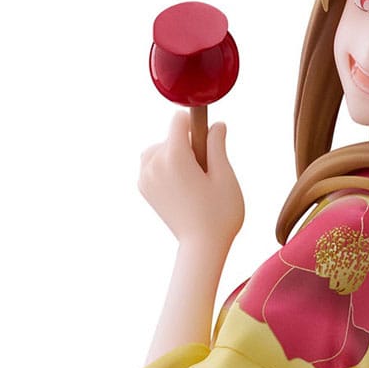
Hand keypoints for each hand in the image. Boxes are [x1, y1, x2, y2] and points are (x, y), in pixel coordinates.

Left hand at [138, 112, 244, 255]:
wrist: (202, 247)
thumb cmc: (220, 214)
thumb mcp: (225, 176)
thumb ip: (217, 144)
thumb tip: (216, 124)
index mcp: (175, 156)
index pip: (179, 119)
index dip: (196, 127)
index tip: (206, 144)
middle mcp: (154, 163)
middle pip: (171, 135)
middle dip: (188, 146)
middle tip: (203, 174)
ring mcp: (145, 176)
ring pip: (160, 148)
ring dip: (175, 155)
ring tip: (192, 179)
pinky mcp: (143, 187)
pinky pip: (152, 163)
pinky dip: (165, 167)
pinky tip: (181, 185)